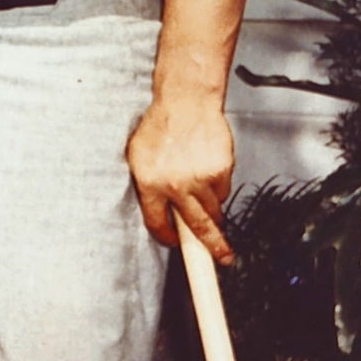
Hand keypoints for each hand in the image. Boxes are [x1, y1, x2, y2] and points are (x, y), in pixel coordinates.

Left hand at [126, 92, 234, 263]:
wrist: (186, 101)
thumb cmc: (160, 126)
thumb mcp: (138, 158)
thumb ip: (146, 187)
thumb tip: (160, 214)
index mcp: (149, 184)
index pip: (157, 223)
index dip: (167, 237)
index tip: (176, 243)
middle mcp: (175, 185)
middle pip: (197, 227)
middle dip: (212, 247)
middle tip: (222, 259)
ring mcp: (200, 179)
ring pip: (213, 210)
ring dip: (210, 209)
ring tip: (201, 190)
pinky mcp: (221, 171)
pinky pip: (223, 191)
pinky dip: (218, 187)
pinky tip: (207, 169)